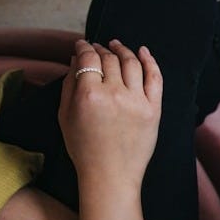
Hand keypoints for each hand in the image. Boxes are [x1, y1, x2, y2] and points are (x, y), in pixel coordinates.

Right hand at [58, 39, 162, 188]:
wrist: (110, 175)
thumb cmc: (84, 148)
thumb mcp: (65, 115)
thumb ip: (69, 85)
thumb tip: (75, 60)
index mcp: (89, 94)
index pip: (88, 58)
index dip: (84, 47)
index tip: (82, 44)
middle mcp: (115, 94)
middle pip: (109, 59)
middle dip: (101, 49)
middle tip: (98, 47)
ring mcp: (137, 101)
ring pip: (132, 63)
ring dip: (123, 50)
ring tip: (117, 46)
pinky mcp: (153, 110)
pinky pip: (155, 78)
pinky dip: (150, 61)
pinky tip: (143, 51)